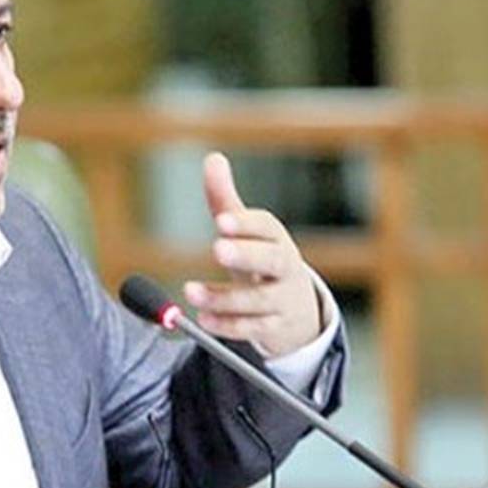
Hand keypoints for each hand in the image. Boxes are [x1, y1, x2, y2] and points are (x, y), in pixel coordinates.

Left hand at [182, 152, 321, 357]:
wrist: (297, 311)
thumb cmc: (262, 262)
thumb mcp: (245, 233)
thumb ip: (225, 201)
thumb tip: (213, 158)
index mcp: (276, 239)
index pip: (267, 227)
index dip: (245, 223)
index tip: (220, 221)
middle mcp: (286, 268)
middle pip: (273, 260)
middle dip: (246, 254)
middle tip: (216, 248)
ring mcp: (284, 300)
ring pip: (260, 300)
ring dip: (224, 297)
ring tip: (190, 290)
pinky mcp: (277, 328)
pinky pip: (255, 329)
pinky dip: (229, 325)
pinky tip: (202, 319)